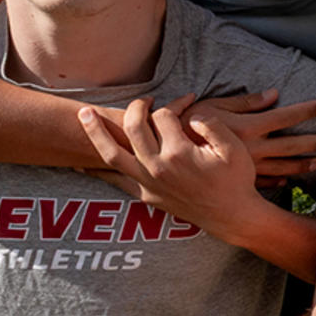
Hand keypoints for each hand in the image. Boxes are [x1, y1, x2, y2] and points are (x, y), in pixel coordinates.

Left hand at [79, 96, 258, 237]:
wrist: (232, 216)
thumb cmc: (236, 180)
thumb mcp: (233, 148)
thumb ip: (212, 124)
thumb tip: (191, 115)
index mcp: (180, 152)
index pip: (165, 115)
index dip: (176, 103)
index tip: (188, 101)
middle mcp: (158, 166)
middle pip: (134, 126)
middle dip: (137, 107)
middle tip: (144, 100)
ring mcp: (148, 182)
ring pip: (111, 152)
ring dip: (95, 131)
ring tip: (83, 115)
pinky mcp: (145, 195)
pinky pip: (113, 180)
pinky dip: (95, 170)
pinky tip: (79, 162)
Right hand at [180, 88, 315, 179]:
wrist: (163, 155)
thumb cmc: (186, 125)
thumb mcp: (213, 107)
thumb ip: (245, 102)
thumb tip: (274, 95)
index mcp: (248, 127)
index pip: (285, 116)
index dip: (307, 110)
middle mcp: (252, 149)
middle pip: (291, 145)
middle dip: (314, 142)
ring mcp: (246, 167)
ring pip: (281, 166)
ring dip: (300, 165)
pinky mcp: (236, 179)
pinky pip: (262, 182)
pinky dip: (276, 181)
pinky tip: (286, 182)